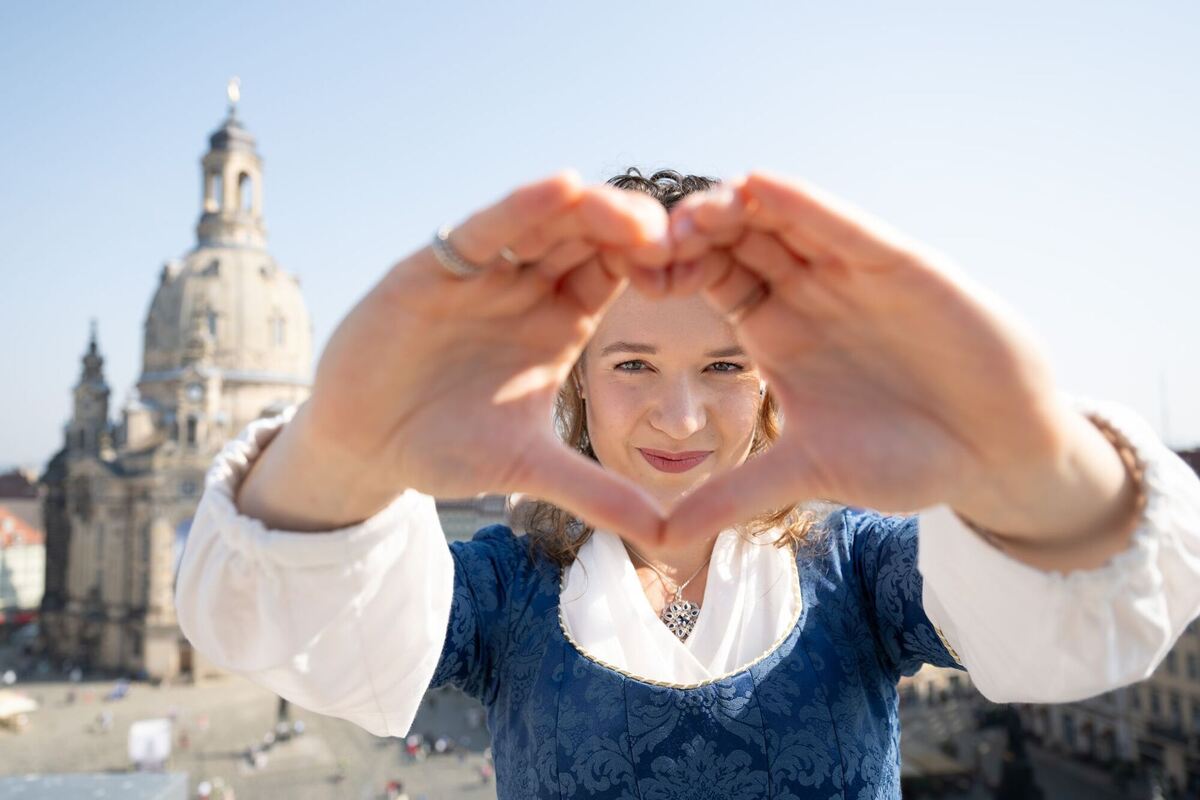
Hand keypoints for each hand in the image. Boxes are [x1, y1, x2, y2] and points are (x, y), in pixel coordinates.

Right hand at [284, 171, 672, 539]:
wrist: (365, 447)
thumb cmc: (445, 448)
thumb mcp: (529, 469)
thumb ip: (595, 492)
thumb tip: (666, 537)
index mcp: (560, 319)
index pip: (617, 270)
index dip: (655, 264)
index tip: (695, 271)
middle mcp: (525, 285)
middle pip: (590, 236)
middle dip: (634, 229)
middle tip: (680, 236)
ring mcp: (481, 272)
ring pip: (545, 222)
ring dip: (591, 212)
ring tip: (635, 215)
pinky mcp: (432, 269)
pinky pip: (485, 231)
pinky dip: (521, 209)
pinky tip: (563, 188)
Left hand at [660, 172, 1078, 541]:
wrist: (995, 451)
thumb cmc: (904, 458)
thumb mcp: (807, 472)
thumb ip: (736, 494)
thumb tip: (659, 536)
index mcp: (773, 329)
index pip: (707, 278)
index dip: (668, 270)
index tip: (625, 276)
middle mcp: (803, 290)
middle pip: (733, 239)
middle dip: (689, 232)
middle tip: (643, 239)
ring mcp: (848, 271)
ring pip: (779, 221)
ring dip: (734, 211)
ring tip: (690, 215)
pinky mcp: (897, 263)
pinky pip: (841, 226)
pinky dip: (803, 205)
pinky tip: (763, 189)